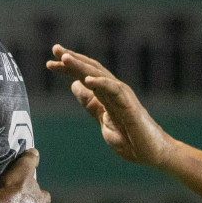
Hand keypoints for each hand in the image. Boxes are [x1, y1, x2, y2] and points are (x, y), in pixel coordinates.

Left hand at [44, 46, 174, 167]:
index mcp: (105, 95)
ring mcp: (122, 96)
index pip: (84, 76)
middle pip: (91, 69)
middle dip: (72, 59)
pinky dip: (101, 83)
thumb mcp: (102, 118)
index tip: (50, 63)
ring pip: (100, 75)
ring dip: (82, 66)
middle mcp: (114, 91)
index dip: (68, 68)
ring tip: (65, 58)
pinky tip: (87, 79)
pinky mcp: (130, 106)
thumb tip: (74, 85)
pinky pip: (114, 91)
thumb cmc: (130, 138)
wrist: (152, 153)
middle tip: (55, 49)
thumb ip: (90, 103)